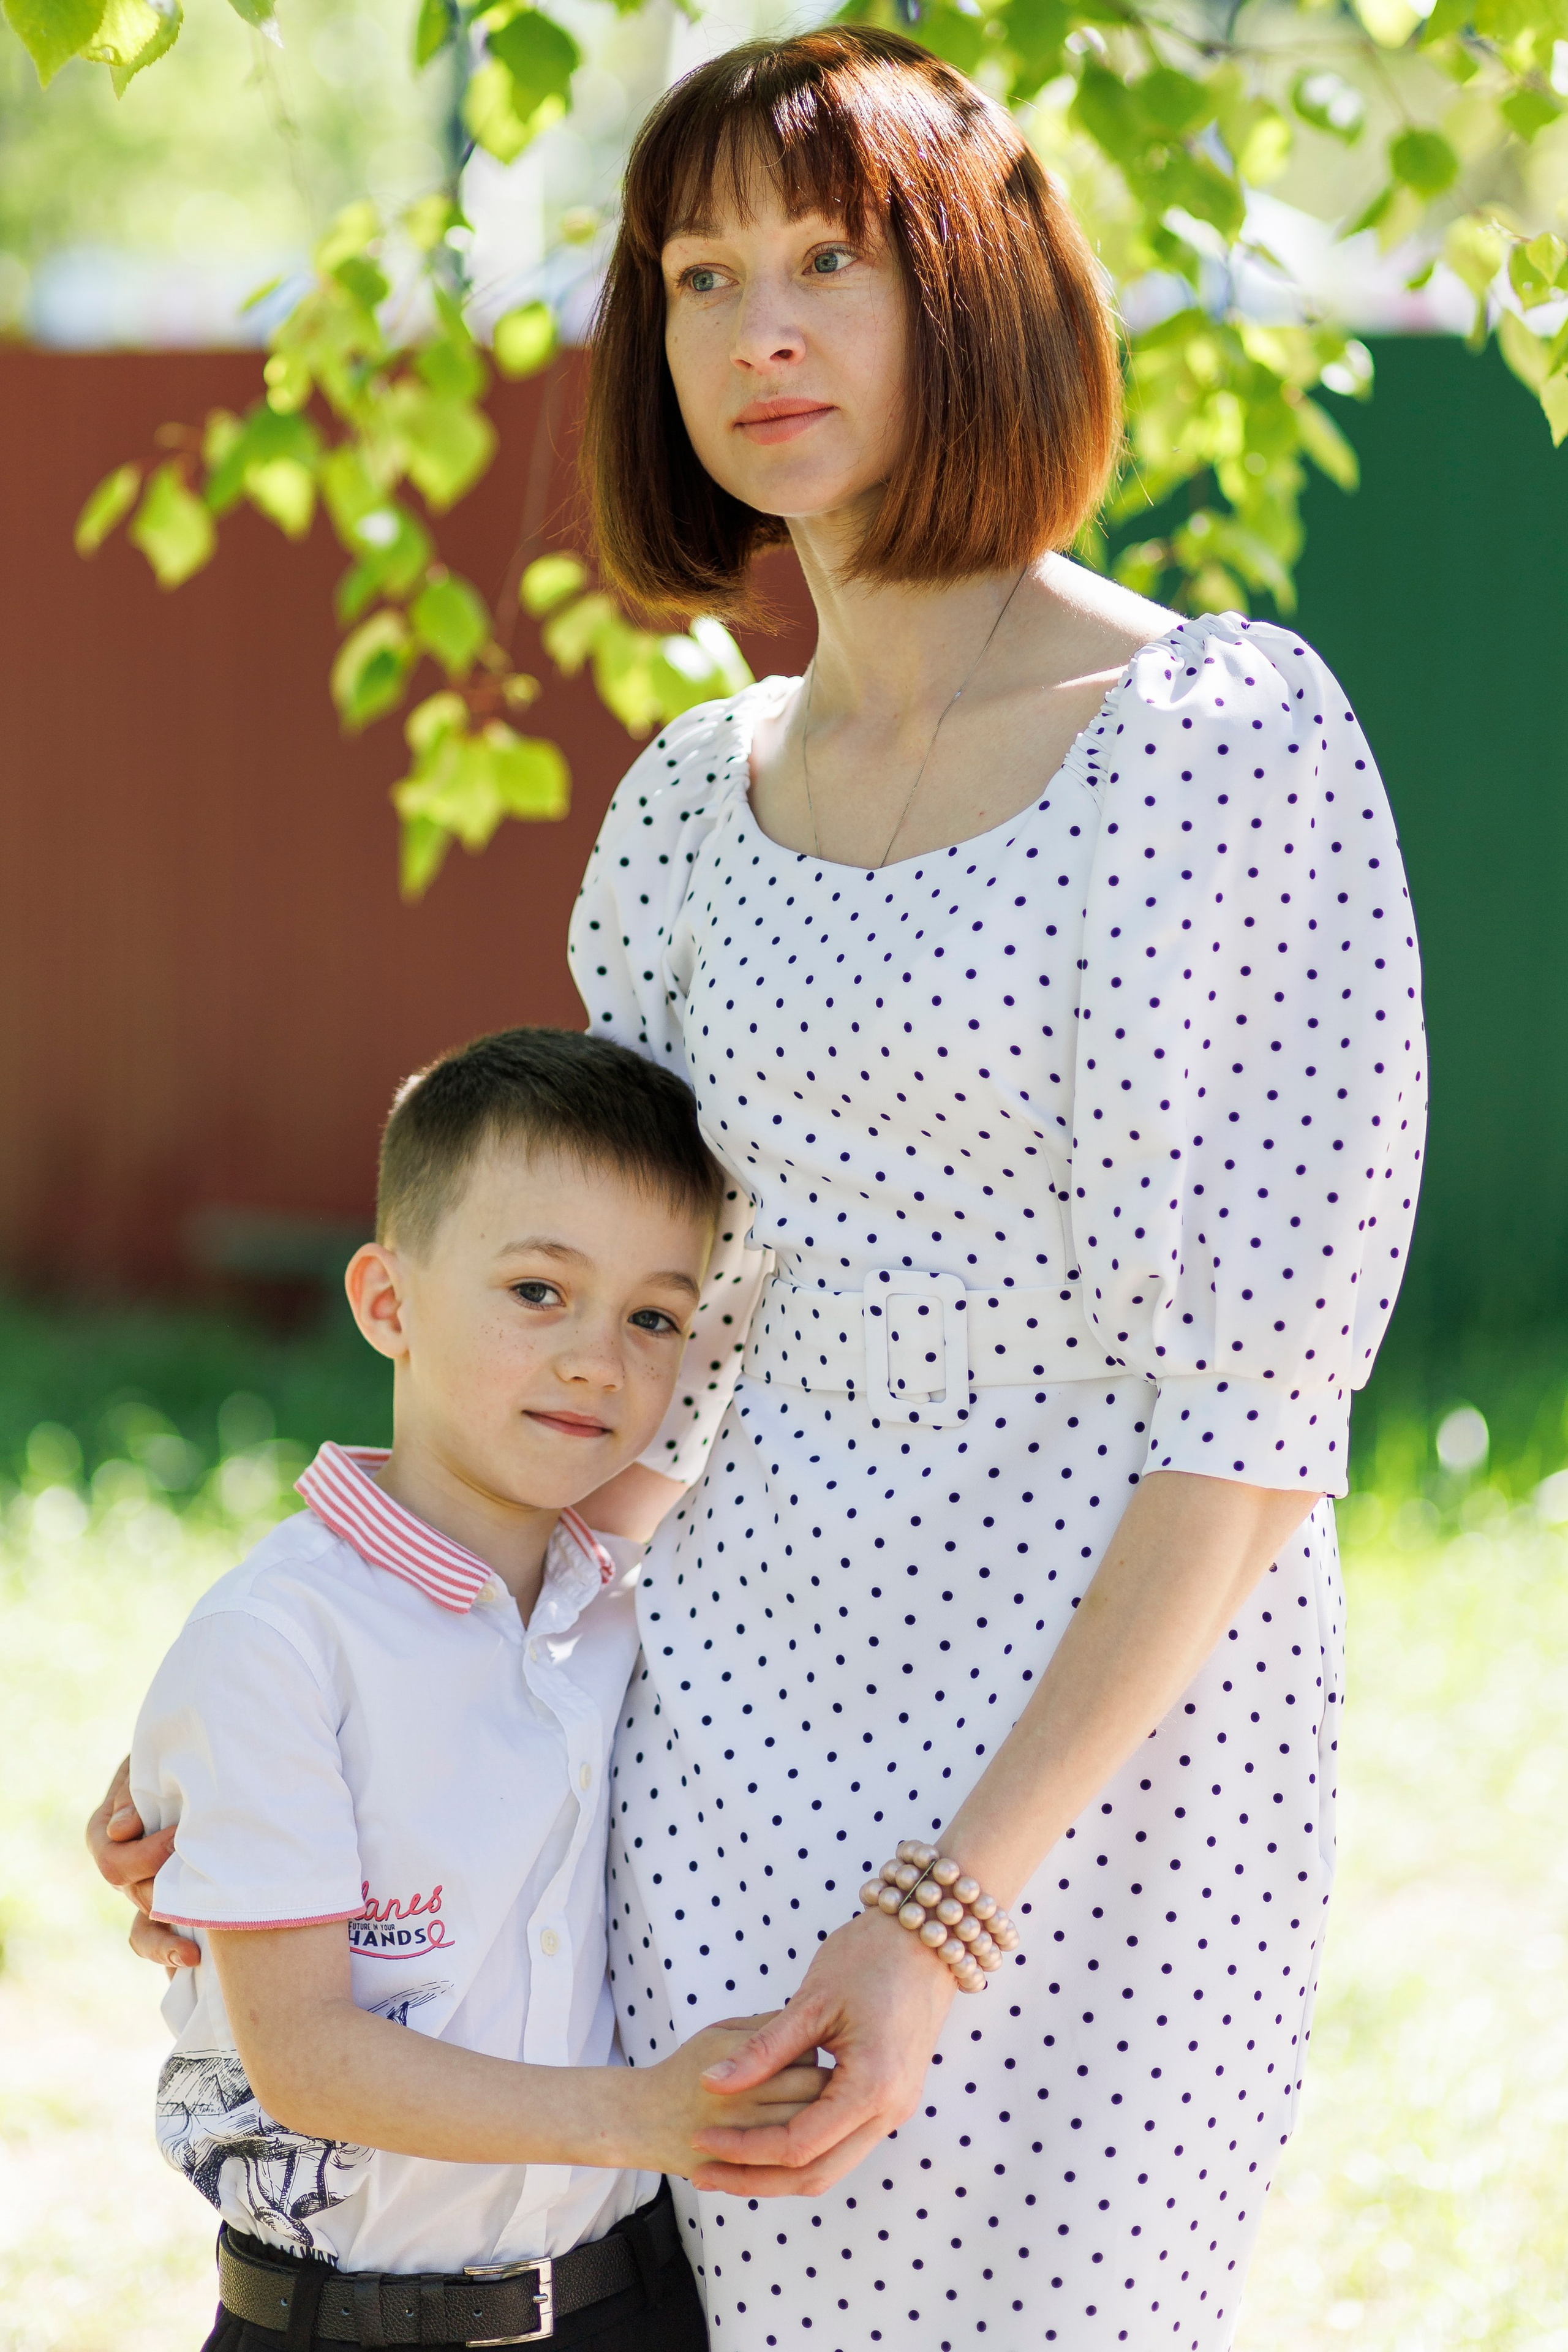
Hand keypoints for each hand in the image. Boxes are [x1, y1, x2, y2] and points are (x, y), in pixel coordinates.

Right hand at [85, 1756, 198, 1970]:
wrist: (199, 1763)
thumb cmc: (170, 1759)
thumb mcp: (148, 1764)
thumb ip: (135, 1794)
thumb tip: (123, 1830)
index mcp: (106, 1833)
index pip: (114, 1862)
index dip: (147, 1856)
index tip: (182, 1837)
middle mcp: (122, 1868)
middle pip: (136, 1895)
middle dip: (169, 1890)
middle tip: (206, 1876)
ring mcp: (144, 1889)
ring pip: (145, 1927)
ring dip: (166, 1940)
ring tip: (192, 1953)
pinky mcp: (170, 1902)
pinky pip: (160, 1938)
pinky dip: (171, 1952)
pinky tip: (195, 1961)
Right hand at [625, 2015, 828, 2182]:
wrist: (644, 2119)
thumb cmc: (686, 2069)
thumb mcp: (719, 2031)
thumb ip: (763, 2028)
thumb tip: (809, 2025)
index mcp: (737, 2059)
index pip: (804, 2054)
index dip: (816, 2052)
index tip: (813, 2049)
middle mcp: (740, 2098)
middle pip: (811, 2092)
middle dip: (826, 2085)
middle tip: (823, 2079)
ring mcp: (740, 2137)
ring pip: (805, 2129)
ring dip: (819, 2119)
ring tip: (814, 2106)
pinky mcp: (738, 2167)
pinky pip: (785, 2163)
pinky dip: (800, 2149)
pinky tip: (801, 2134)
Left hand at [688, 1907, 956, 2196]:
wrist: (926, 1935)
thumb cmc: (871, 1957)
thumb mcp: (811, 2002)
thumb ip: (762, 2051)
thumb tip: (710, 2083)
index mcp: (871, 2087)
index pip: (797, 2145)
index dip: (743, 2149)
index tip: (701, 2138)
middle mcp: (889, 2110)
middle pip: (815, 2175)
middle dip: (755, 2178)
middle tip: (703, 2173)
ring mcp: (894, 2107)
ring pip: (831, 2167)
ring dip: (777, 2172)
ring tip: (725, 2164)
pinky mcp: (891, 2097)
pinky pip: (842, 2143)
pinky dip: (802, 2150)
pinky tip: (764, 2138)